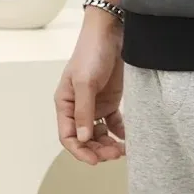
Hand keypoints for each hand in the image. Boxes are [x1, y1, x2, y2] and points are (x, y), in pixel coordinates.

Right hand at [54, 8, 125, 165]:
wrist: (112, 32)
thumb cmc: (92, 52)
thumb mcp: (85, 82)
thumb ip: (84, 111)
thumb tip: (83, 138)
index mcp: (65, 103)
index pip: (68, 136)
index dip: (79, 151)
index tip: (94, 160)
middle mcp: (79, 107)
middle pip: (85, 138)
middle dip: (98, 149)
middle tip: (114, 155)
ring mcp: (96, 104)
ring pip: (100, 133)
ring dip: (109, 144)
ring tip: (122, 150)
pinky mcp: (111, 100)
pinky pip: (114, 123)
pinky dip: (120, 133)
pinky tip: (128, 139)